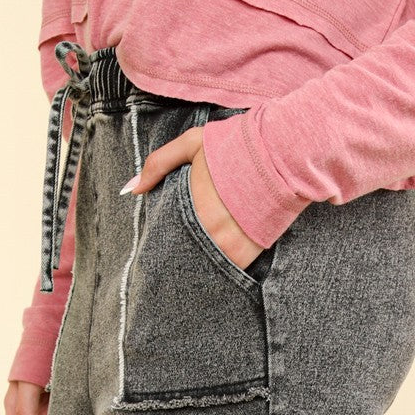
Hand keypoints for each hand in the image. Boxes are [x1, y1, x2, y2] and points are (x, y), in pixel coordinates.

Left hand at [124, 127, 267, 272]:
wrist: (283, 154)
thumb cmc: (237, 145)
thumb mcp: (192, 144)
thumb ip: (159, 164)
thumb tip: (131, 189)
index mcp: (190, 207)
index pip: (166, 236)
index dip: (163, 242)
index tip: (161, 244)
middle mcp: (207, 232)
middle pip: (183, 255)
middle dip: (180, 255)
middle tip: (178, 257)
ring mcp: (228, 246)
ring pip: (204, 266)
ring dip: (200, 262)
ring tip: (200, 257)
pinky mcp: (248, 254)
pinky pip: (228, 270)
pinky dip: (222, 266)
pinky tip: (221, 256)